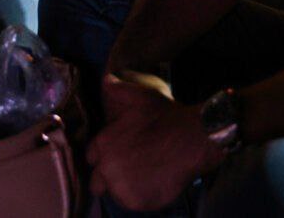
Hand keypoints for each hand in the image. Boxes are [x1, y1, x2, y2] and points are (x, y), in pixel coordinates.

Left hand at [86, 73, 222, 211]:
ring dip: (125, 187)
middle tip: (129, 169)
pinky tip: (153, 183)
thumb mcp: (137, 95)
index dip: (104, 156)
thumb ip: (116, 88)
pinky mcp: (138, 202)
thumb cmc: (164, 116)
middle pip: (98, 180)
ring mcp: (121, 187)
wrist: (191, 139)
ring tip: (144, 175)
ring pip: (115, 193)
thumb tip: (106, 80)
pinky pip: (132, 204)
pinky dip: (141, 197)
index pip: (91, 157)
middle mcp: (107, 168)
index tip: (117, 155)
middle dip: (109, 176)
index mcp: (102, 144)